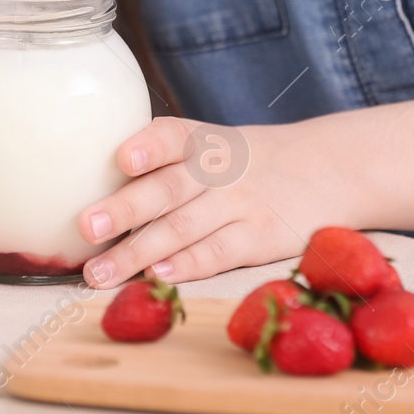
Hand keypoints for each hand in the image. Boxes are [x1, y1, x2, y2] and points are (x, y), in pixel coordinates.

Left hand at [76, 117, 346, 287]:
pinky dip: (188, 265)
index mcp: (202, 139)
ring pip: (184, 229)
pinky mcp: (260, 237)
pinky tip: (158, 277)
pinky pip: (218, 252)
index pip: (171, 135)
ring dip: (138, 253)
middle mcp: (219, 169)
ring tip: (99, 273)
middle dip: (124, 209)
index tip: (121, 158)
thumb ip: (163, 156)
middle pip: (168, 189)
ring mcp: (241, 204)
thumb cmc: (245, 161)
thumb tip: (88, 178)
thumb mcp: (213, 142)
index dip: (147, 146)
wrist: (328, 168)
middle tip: (85, 226)